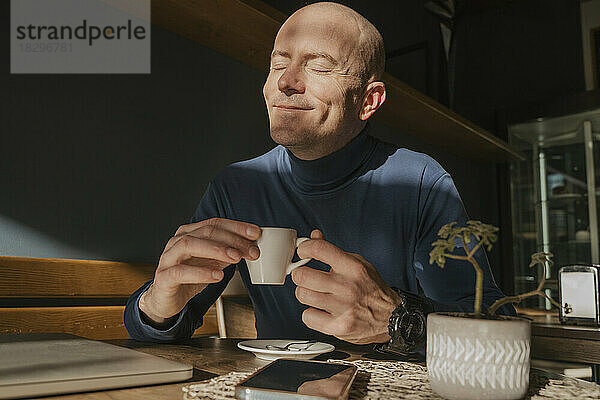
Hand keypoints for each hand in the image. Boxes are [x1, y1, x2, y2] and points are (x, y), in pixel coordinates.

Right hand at [139, 218, 260, 324]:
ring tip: (235, 258)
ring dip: (215, 249)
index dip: (236, 227)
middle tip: (250, 250)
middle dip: (231, 239)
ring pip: (188, 245)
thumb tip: (250, 246)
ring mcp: (168, 258)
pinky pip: (180, 272)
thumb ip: (228, 253)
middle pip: (205, 232)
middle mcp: (177, 241)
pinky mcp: (164, 277)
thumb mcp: (212, 263)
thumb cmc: (188, 277)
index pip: (215, 223)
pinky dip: (200, 272)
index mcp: (189, 233)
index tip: (255, 233)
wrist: (167, 299)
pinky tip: (217, 275)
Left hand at [292, 230, 401, 343]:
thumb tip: (314, 237)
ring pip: (302, 295)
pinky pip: (307, 317)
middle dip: (299, 274)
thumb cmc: (372, 289)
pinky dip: (311, 314)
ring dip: (304, 293)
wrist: (392, 317)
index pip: (319, 249)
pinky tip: (320, 311)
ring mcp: (343, 308)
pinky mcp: (338, 327)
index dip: (304, 248)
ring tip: (313, 293)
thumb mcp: (358, 263)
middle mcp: (347, 287)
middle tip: (304, 276)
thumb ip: (333, 251)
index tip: (302, 252)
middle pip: (303, 275)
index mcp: (353, 267)